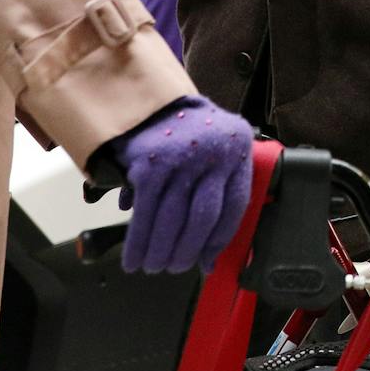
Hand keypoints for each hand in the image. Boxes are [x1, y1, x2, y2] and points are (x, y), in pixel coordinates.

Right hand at [109, 95, 252, 273]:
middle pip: (202, 217)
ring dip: (159, 250)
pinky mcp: (151, 161)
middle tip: (172, 268)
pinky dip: (138, 239)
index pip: (234, 206)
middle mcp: (213, 153)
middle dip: (185, 251)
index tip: (204, 262)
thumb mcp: (214, 158)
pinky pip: (145, 210)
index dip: (218, 240)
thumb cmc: (188, 136)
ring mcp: (181, 156)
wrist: (151, 102)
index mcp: (236, 153)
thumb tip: (208, 262)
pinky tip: (133, 257)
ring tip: (151, 266)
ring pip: (172, 217)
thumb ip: (217, 202)